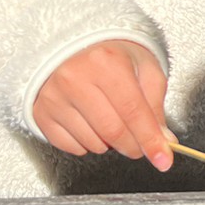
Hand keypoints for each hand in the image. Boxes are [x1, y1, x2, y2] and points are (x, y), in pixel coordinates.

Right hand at [33, 40, 172, 169]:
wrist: (75, 45)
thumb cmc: (112, 56)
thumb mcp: (144, 69)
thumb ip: (155, 105)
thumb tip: (162, 141)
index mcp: (106, 62)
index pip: (133, 112)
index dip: (150, 140)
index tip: (162, 159)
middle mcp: (75, 78)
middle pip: (113, 132)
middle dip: (133, 146)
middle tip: (140, 144)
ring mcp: (54, 97)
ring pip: (92, 143)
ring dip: (110, 144)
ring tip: (112, 121)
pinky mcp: (41, 112)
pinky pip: (70, 147)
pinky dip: (87, 144)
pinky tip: (91, 123)